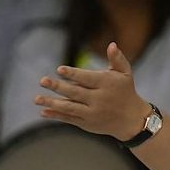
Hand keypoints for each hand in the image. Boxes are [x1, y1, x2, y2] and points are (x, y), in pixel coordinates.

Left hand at [34, 42, 148, 140]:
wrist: (131, 120)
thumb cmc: (126, 92)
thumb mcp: (125, 74)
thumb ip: (117, 59)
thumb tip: (112, 44)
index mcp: (107, 85)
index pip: (88, 78)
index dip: (73, 74)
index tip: (59, 70)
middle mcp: (99, 100)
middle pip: (76, 93)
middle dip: (58, 87)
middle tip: (42, 81)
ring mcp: (92, 113)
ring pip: (70, 108)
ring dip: (52, 103)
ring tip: (37, 98)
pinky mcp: (88, 124)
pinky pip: (70, 119)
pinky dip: (56, 116)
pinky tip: (43, 112)